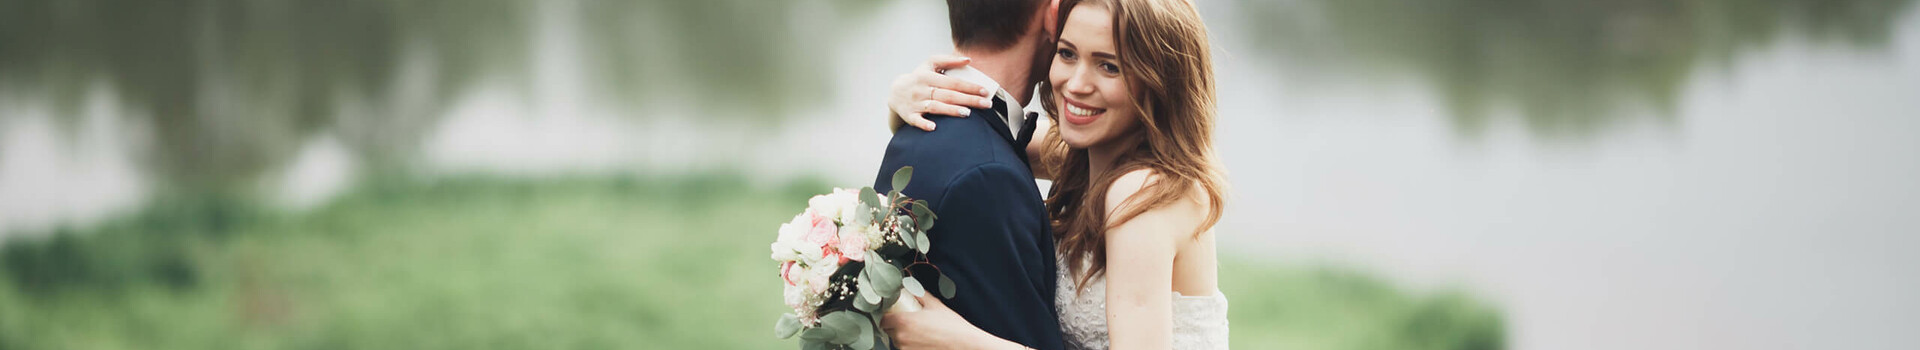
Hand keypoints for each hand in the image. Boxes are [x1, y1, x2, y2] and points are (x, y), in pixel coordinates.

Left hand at [881, 293, 998, 349]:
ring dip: (904, 339)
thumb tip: (911, 288)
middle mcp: (901, 338)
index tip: (895, 316)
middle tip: (910, 325)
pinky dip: (911, 347)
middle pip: (890, 333)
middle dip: (896, 328)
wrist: (964, 345)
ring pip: (898, 343)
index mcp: (903, 322)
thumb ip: (920, 295)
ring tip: (920, 334)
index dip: (888, 318)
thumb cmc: (951, 326)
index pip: (884, 321)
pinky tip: (923, 343)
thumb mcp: (935, 305)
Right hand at [889, 54, 995, 130]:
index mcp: (928, 76)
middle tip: (986, 104)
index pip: (953, 82)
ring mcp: (915, 103)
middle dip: (968, 99)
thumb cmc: (918, 78)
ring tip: (967, 113)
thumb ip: (948, 60)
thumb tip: (968, 59)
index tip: (985, 91)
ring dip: (950, 110)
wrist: (895, 92)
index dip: (969, 86)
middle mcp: (922, 89)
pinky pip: (916, 120)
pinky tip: (934, 128)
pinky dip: (924, 124)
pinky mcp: (909, 115)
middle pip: (948, 95)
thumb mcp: (929, 64)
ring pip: (935, 107)